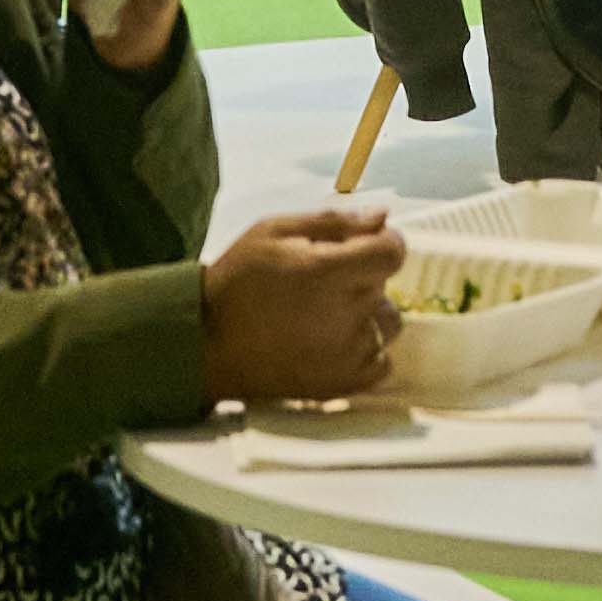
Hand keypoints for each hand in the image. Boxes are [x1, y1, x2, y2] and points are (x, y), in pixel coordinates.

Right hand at [197, 208, 402, 405]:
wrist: (208, 343)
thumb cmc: (237, 281)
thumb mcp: (274, 231)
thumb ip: (333, 221)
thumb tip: (382, 215)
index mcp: (330, 272)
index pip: (393, 251)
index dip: (383, 242)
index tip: (361, 246)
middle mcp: (346, 314)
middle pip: (385, 284)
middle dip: (363, 275)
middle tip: (324, 281)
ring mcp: (348, 354)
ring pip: (386, 323)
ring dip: (367, 314)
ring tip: (328, 314)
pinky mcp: (343, 384)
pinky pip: (381, 361)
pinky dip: (366, 350)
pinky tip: (334, 342)